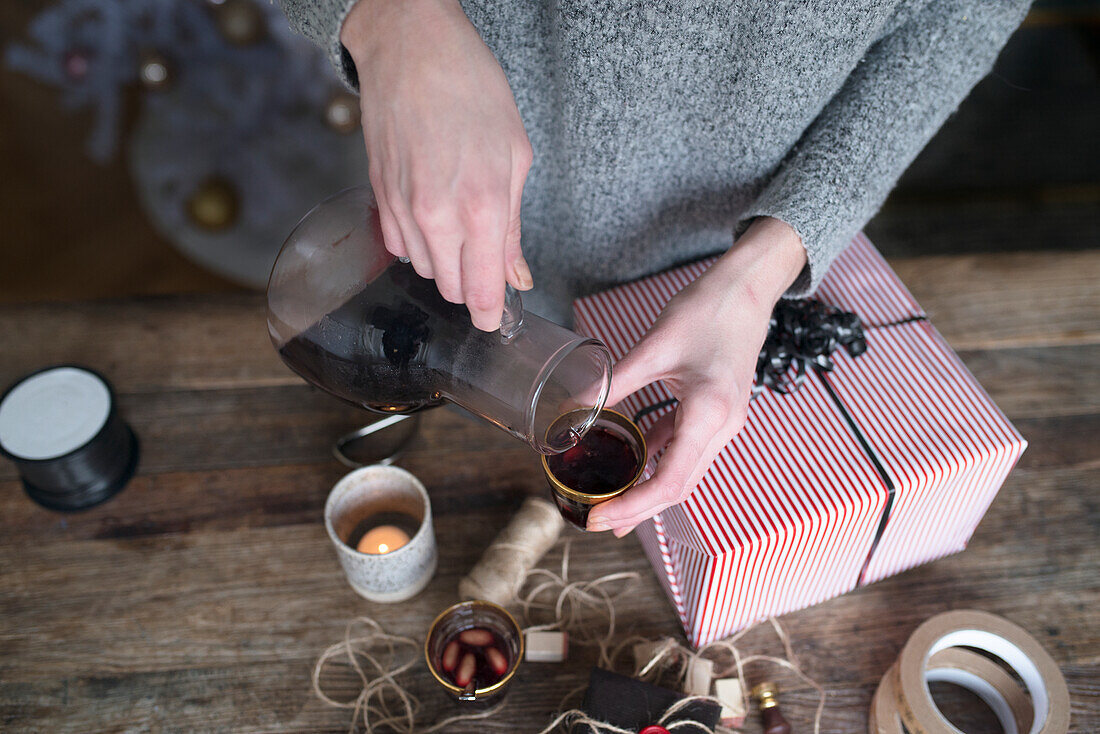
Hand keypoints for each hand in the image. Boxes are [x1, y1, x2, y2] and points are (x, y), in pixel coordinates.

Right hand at [341, 0, 533, 330]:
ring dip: (447, 264)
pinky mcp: (378, 198)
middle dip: (475, 286)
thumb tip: (516, 274)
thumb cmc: (470, 88)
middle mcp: (436, 217)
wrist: (410, 48)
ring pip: (425, 271)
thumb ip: (512, 225)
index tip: (498, 320)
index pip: (484, 291)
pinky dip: (420, 245)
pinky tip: (435, 215)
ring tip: (462, 225)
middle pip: (453, 290)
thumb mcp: (515, 154)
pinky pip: (400, 248)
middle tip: (489, 261)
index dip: (493, 315)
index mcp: (481, 207)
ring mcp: (401, 210)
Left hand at [586, 217, 807, 535]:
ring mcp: (723, 423)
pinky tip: (632, 467)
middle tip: (595, 522)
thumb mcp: (653, 348)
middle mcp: (722, 427)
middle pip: (677, 487)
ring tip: (610, 506)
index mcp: (709, 415)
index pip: (670, 482)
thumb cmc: (707, 310)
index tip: (598, 518)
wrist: (746, 288)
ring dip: (647, 492)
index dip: (632, 507)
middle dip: (636, 510)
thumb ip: (613, 383)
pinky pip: (685, 448)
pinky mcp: (716, 413)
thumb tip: (573, 411)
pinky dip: (658, 462)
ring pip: (682, 472)